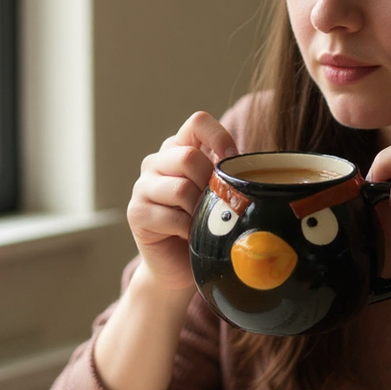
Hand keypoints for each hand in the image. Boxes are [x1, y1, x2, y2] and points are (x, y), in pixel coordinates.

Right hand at [128, 112, 237, 291]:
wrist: (178, 267)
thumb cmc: (204, 227)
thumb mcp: (219, 194)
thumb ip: (228, 175)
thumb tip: (253, 167)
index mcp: (178, 149)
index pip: (197, 122)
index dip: (219, 137)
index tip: (232, 162)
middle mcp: (156, 162)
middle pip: (188, 157)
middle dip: (210, 183)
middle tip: (215, 204)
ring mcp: (142, 187)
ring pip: (181, 188)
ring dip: (199, 210)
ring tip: (202, 222)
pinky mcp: (137, 213)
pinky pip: (172, 216)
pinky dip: (188, 229)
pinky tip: (189, 236)